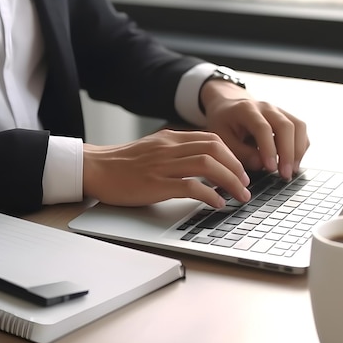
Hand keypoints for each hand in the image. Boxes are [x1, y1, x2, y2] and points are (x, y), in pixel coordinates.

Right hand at [82, 129, 250, 207]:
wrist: (96, 169)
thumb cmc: (122, 164)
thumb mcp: (153, 149)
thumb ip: (175, 151)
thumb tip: (200, 162)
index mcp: (171, 138)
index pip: (211, 139)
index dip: (232, 154)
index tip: (240, 170)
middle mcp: (170, 148)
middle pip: (215, 149)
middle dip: (237, 167)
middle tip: (246, 183)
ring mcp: (164, 165)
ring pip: (208, 166)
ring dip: (230, 181)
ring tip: (239, 195)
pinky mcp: (157, 183)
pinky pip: (191, 186)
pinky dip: (210, 195)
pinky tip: (217, 204)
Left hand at [200, 80, 309, 179]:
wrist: (228, 105)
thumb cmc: (223, 123)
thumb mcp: (221, 138)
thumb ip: (239, 152)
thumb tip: (261, 165)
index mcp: (246, 110)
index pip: (262, 128)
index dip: (268, 149)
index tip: (271, 168)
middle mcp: (266, 107)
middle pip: (285, 126)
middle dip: (288, 152)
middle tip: (285, 175)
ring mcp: (279, 111)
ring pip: (298, 126)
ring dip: (298, 150)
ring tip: (292, 171)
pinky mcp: (287, 117)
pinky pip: (300, 130)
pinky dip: (301, 147)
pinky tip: (293, 163)